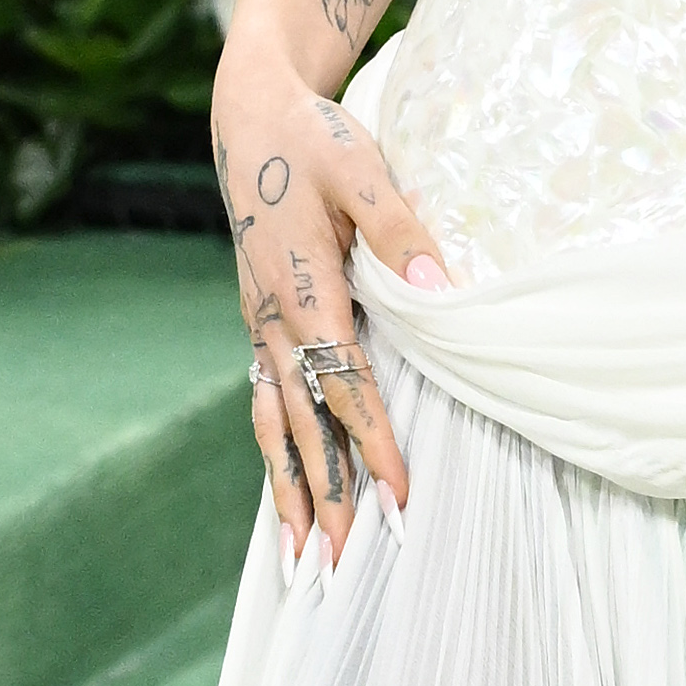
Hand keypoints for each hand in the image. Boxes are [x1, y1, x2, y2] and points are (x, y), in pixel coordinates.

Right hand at [211, 66, 451, 562]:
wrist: (250, 117)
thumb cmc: (314, 139)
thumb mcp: (362, 169)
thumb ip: (400, 230)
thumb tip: (435, 288)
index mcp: (303, 291)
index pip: (347, 385)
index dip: (372, 443)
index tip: (399, 496)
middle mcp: (273, 320)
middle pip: (301, 425)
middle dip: (323, 496)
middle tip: (339, 568)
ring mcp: (260, 325)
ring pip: (272, 424)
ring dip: (289, 491)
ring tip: (301, 557)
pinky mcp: (260, 322)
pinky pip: (267, 401)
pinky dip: (278, 452)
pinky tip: (290, 491)